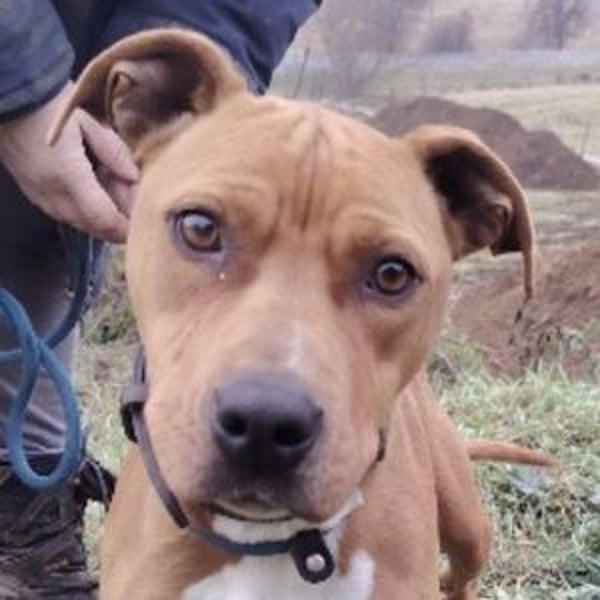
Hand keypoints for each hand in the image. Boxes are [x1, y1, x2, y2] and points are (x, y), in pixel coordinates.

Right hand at [0, 82, 138, 242]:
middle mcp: (51, 192)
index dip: (125, 227)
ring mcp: (37, 193)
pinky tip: (94, 199)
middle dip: (115, 225)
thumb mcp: (89, 124)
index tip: (142, 225)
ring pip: (75, 222)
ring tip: (117, 205)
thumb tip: (134, 178)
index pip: (103, 217)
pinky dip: (81, 213)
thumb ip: (113, 153)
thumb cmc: (51, 104)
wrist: (8, 93)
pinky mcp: (29, 190)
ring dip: (98, 220)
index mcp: (69, 175)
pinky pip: (60, 212)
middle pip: (90, 226)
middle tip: (134, 213)